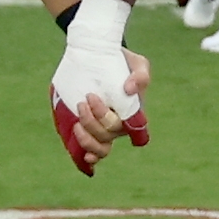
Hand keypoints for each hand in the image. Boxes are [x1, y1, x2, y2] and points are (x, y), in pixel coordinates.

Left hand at [64, 45, 153, 170]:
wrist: (101, 60)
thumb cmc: (122, 64)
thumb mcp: (137, 64)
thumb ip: (141, 75)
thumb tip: (128, 89)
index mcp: (132, 113)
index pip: (124, 126)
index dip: (105, 118)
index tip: (92, 97)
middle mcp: (119, 125)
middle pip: (107, 134)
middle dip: (92, 121)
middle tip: (83, 101)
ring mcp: (105, 130)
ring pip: (101, 147)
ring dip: (87, 140)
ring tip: (77, 124)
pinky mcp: (92, 131)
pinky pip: (95, 152)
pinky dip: (91, 158)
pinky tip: (86, 158)